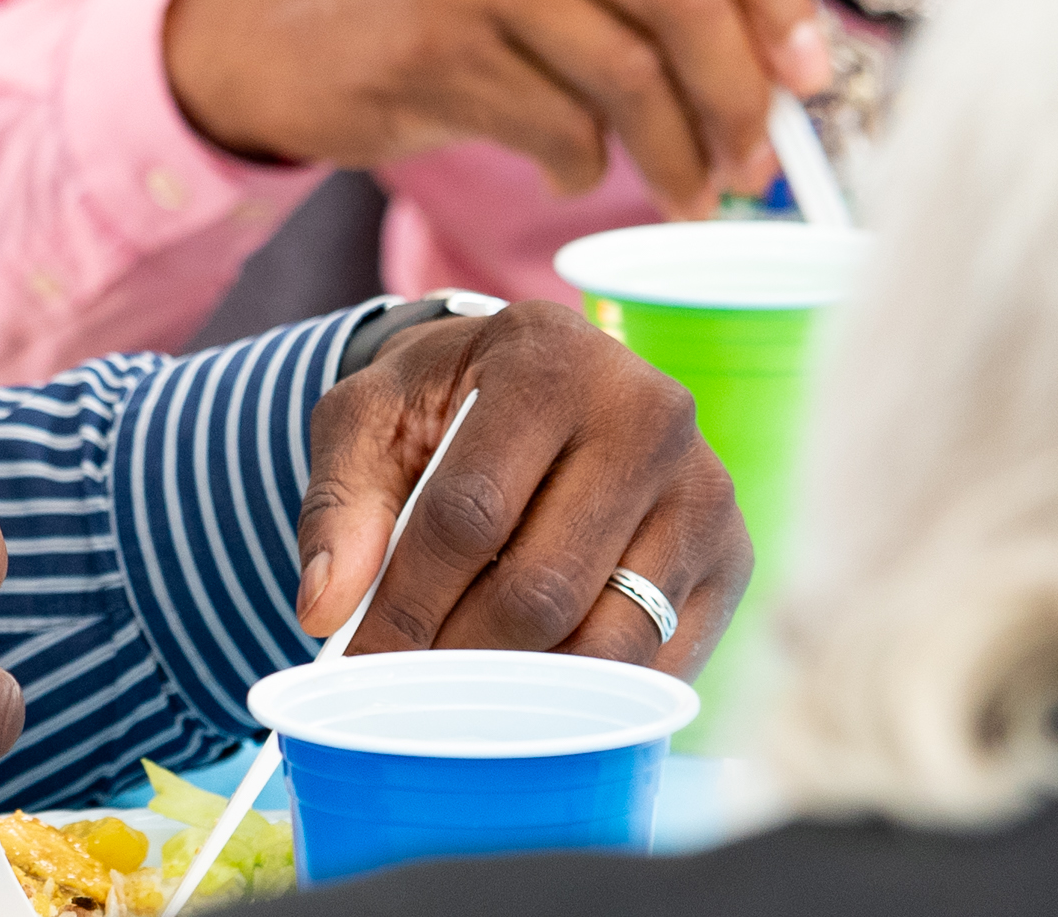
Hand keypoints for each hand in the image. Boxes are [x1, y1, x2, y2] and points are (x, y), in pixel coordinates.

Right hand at [163, 0, 831, 213]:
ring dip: (678, 154)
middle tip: (756, 163)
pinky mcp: (434, 45)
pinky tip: (573, 170)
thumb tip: (777, 64)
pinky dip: (585, 165)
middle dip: (739, 95)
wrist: (265, 23)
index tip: (810, 78)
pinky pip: (559, 124)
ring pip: (629, 71)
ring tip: (689, 193)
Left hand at [295, 301, 746, 676]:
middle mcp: (648, 414)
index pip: (468, 515)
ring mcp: (705, 489)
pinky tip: (533, 693)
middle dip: (458, 658)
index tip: (356, 667)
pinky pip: (659, 664)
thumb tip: (324, 609)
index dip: (404, 606)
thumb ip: (338, 503)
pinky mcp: (733, 556)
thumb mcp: (372, 418)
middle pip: (540, 589)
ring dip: (523, 690)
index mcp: (549, 359)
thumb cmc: (448, 401)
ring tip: (461, 698)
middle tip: (405, 697)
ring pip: (606, 640)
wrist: (545, 380)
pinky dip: (589, 695)